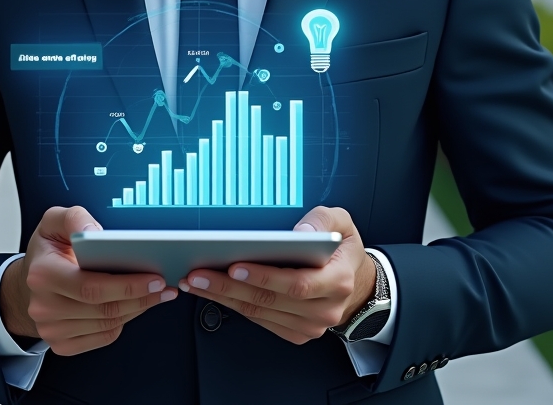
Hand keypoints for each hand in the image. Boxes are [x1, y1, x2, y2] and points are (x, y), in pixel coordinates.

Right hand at [0, 205, 177, 354]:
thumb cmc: (47, 250)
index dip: (126, 285)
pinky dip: (124, 322)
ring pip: (106, 324)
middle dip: (140, 297)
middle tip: (165, 285)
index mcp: (42, 274)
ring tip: (158, 293)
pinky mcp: (62, 343)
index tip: (154, 276)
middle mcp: (44, 306)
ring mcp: (51, 329)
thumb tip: (95, 233)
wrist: (28, 282)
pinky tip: (136, 306)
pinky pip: (102, 337)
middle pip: (102, 308)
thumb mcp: (54, 220)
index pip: (90, 286)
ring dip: (137, 309)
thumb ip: (74, 218)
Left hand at [178, 206, 376, 344]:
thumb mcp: (341, 222)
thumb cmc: (342, 249)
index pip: (296, 283)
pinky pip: (260, 320)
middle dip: (229, 287)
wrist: (356, 282)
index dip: (264, 276)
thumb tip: (300, 232)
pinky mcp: (295, 332)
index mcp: (337, 280)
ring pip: (260, 312)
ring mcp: (310, 325)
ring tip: (196, 281)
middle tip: (199, 273)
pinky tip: (213, 291)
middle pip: (270, 300)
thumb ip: (322, 221)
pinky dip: (234, 305)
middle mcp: (325, 308)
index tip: (235, 265)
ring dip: (224, 297)